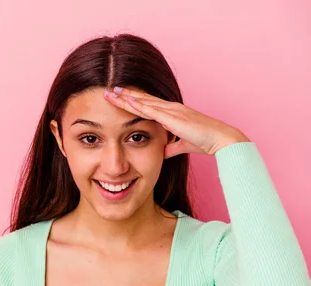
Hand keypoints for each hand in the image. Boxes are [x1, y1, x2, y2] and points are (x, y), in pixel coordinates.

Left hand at [103, 86, 249, 157]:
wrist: (220, 140)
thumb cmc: (205, 142)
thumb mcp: (182, 145)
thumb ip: (172, 146)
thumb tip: (162, 151)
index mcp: (172, 113)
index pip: (147, 105)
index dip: (133, 101)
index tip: (119, 98)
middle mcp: (170, 108)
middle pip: (142, 100)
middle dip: (125, 95)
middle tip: (109, 90)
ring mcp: (171, 111)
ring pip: (144, 102)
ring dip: (127, 97)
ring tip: (112, 92)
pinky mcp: (173, 117)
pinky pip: (152, 110)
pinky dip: (139, 105)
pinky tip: (128, 100)